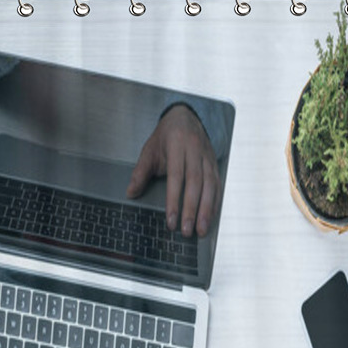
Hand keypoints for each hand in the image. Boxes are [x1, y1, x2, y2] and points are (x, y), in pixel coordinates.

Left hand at [127, 104, 221, 237]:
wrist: (186, 117)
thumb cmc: (167, 136)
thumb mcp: (150, 150)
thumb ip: (141, 172)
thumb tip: (130, 193)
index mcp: (178, 145)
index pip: (177, 177)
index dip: (174, 200)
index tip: (171, 221)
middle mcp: (196, 151)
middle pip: (196, 184)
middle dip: (191, 210)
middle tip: (186, 231)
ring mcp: (208, 158)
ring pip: (210, 187)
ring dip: (206, 211)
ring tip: (201, 230)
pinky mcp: (215, 165)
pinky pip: (217, 186)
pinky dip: (214, 204)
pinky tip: (210, 219)